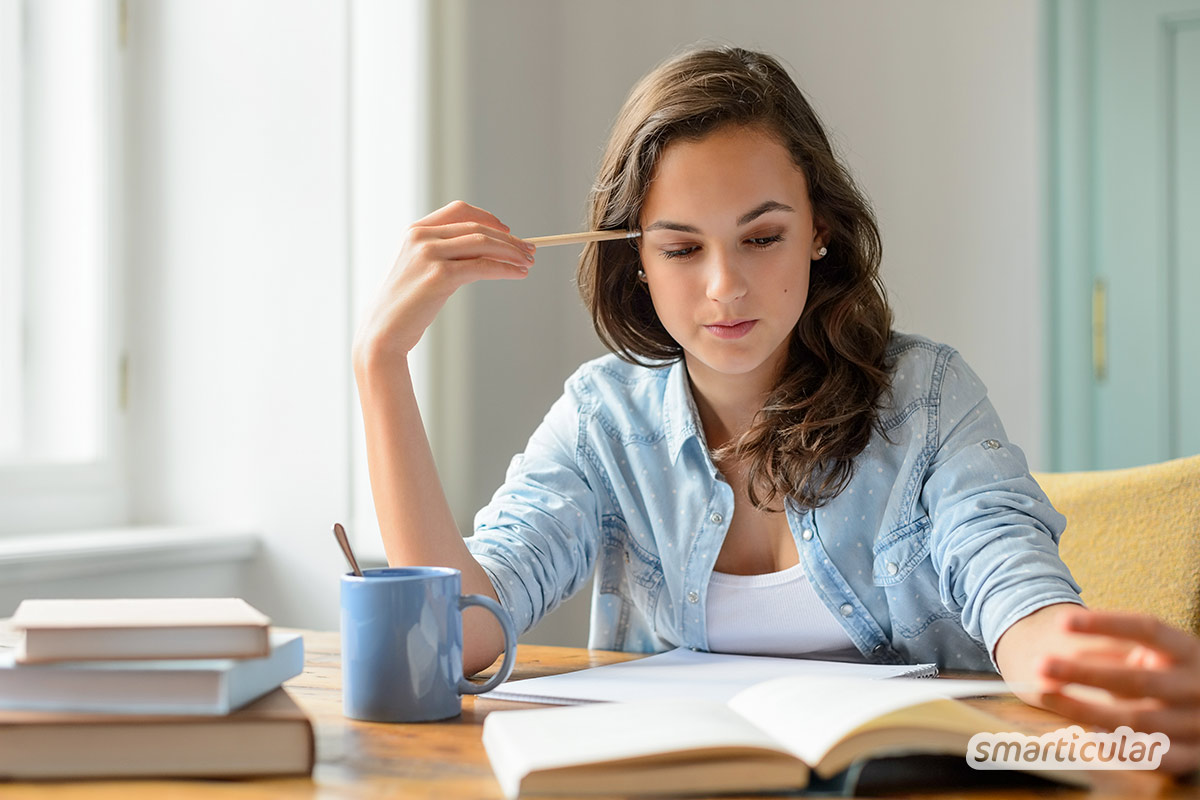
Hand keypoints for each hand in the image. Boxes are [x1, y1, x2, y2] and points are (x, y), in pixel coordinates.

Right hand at [352, 200, 535, 367]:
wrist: (383, 332)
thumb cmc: (404, 306)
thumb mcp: (419, 269)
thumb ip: (444, 254)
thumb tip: (484, 251)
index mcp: (415, 231)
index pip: (459, 210)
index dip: (487, 218)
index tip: (507, 230)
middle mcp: (421, 237)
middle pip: (477, 227)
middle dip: (508, 239)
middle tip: (529, 249)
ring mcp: (429, 255)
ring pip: (483, 243)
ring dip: (511, 252)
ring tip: (528, 262)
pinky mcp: (440, 276)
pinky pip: (483, 267)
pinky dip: (505, 269)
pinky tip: (518, 273)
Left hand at [1035, 609, 1199, 776]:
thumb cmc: (1163, 671)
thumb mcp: (1149, 652)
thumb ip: (1113, 653)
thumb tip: (1057, 664)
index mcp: (1186, 649)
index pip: (1147, 629)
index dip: (1106, 624)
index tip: (1062, 621)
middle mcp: (1196, 685)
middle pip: (1137, 680)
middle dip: (1084, 673)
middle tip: (1040, 664)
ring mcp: (1197, 721)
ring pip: (1138, 720)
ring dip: (1087, 711)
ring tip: (1047, 696)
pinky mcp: (1193, 753)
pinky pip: (1156, 757)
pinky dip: (1120, 748)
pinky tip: (1090, 736)